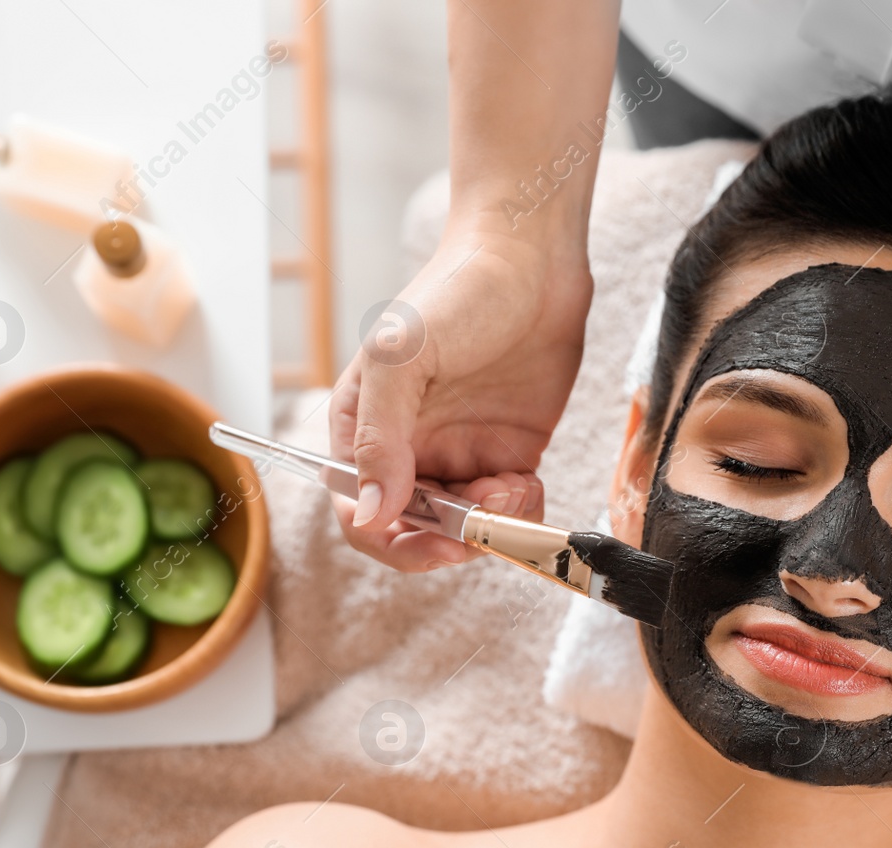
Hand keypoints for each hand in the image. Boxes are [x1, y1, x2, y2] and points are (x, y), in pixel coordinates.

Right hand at [328, 225, 590, 569]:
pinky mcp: (507, 451)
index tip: (439, 545)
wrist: (532, 258)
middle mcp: (406, 449)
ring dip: (491, 526)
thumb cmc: (456, 290)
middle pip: (415, 531)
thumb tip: (371, 513)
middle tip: (487, 516)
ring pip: (467, 529)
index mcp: (362, 430)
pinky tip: (529, 481)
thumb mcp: (401, 358)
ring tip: (514, 484)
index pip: (360, 515)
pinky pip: (508, 509)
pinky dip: (521, 511)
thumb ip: (381, 438)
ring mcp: (459, 452)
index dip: (394, 543)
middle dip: (451, 539)